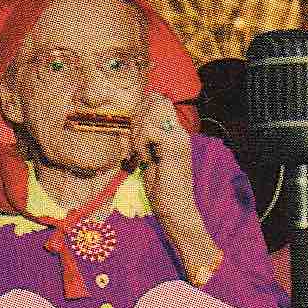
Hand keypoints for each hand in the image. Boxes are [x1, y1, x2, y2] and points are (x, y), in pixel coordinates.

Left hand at [130, 93, 198, 231]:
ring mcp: (178, 137)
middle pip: (156, 99)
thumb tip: (128, 123)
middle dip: (138, 116)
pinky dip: (140, 144)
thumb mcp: (148, 157)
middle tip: (135, 142)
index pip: (159, 100)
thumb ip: (143, 138)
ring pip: (151, 112)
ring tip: (142, 154)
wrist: (175, 208)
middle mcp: (179, 130)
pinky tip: (146, 159)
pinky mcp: (173, 146)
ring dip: (138, 133)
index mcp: (175, 131)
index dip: (141, 108)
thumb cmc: (161, 187)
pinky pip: (148, 130)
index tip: (133, 133)